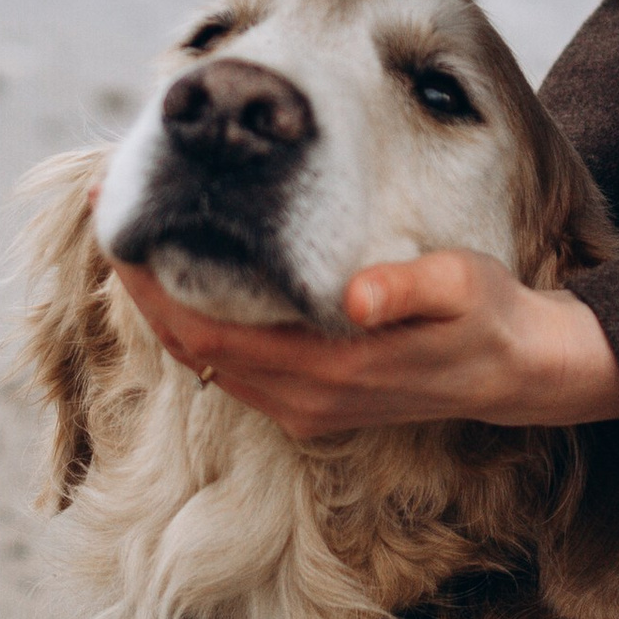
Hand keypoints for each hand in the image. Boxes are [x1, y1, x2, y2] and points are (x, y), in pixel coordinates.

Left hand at [107, 247, 618, 443]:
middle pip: (188, 346)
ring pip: (203, 357)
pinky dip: (193, 320)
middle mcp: (300, 400)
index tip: (115, 226)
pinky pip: (228, 363)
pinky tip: (186, 274)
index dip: (149, 287)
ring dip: (160, 302)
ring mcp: (300, 409)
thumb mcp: (462, 288)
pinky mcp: (307, 405)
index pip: (205, 333)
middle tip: (104, 209)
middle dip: (138, 284)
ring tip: (132, 235)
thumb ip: (407, 290)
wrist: (515, 374)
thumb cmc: (486, 316)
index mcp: (325, 372)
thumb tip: (356, 298)